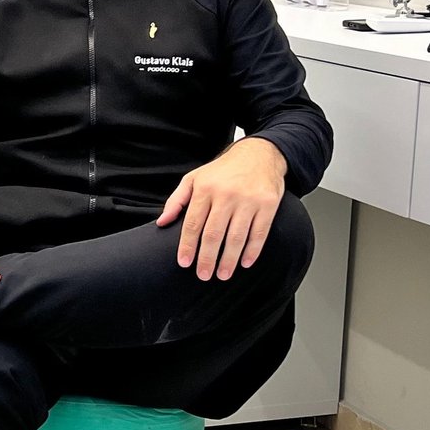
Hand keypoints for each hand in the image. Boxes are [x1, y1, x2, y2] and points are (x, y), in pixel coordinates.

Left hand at [156, 138, 286, 280]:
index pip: (193, 223)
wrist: (259, 154)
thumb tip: (161, 223)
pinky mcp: (268, 204)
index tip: (184, 262)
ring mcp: (249, 200)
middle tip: (203, 275)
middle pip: (213, 233)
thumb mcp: (195, 178)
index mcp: (206, 189)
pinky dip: (252, 251)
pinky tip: (245, 262)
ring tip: (222, 274)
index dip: (187, 245)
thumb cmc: (223, 171)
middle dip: (207, 258)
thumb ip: (176, 201)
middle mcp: (226, 195)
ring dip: (228, 260)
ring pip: (236, 237)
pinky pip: (259, 233)